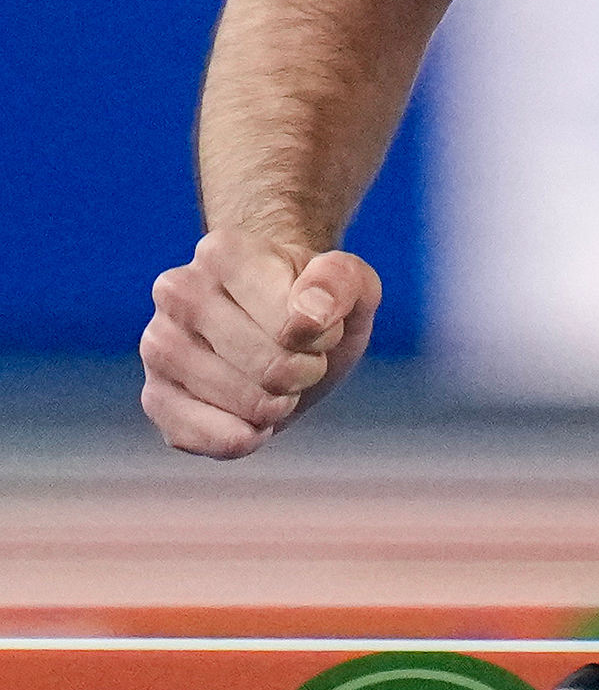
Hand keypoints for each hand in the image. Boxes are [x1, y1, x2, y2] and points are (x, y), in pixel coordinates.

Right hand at [141, 230, 379, 456]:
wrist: (280, 327)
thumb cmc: (314, 302)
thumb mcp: (352, 283)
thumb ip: (342, 282)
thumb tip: (308, 316)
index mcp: (223, 252)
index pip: (293, 322)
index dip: (325, 335)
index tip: (318, 324)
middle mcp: (177, 292)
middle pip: (270, 367)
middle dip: (304, 373)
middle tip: (301, 357)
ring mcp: (158, 346)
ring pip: (243, 403)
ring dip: (278, 405)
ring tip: (274, 380)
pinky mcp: (154, 397)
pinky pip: (203, 437)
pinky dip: (244, 438)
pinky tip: (253, 419)